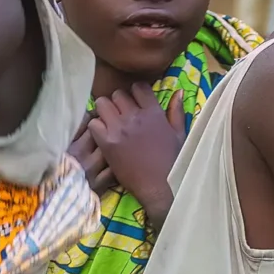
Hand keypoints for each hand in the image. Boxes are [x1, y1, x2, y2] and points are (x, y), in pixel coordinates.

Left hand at [76, 86, 185, 217]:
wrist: (159, 187)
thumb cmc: (172, 162)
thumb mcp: (179, 134)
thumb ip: (176, 111)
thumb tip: (178, 92)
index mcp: (154, 113)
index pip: (138, 87)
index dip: (134, 93)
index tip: (134, 102)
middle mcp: (135, 117)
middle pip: (117, 94)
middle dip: (118, 102)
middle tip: (120, 115)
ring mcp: (120, 129)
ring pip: (102, 104)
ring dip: (104, 111)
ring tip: (109, 122)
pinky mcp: (107, 143)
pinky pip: (93, 123)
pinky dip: (96, 127)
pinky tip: (102, 135)